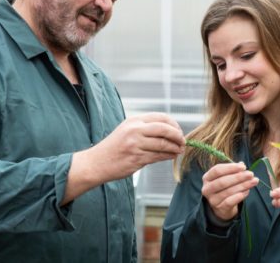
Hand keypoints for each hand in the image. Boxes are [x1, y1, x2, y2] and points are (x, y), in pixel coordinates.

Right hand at [63, 112, 184, 203]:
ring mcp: (135, 144)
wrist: (96, 163)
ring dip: (175, 148)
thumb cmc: (113, 148)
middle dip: (178, 135)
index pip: (161, 118)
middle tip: (183, 141)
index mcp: (134, 121)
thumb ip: (145, 129)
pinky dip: (168, 156)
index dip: (174, 124)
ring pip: (163, 144)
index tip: (178, 131)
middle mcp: (135, 130)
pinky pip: (158, 156)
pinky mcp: (136, 158)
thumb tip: (170, 131)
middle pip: (165, 129)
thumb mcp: (127, 130)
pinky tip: (172, 156)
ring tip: (179, 150)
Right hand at [201, 162, 258, 220]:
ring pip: (228, 191)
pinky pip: (230, 202)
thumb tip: (242, 164)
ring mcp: (212, 200)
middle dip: (238, 177)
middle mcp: (207, 189)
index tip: (243, 167)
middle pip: (222, 181)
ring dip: (243, 185)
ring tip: (253, 181)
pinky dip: (240, 196)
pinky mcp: (219, 208)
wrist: (222, 207)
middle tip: (251, 174)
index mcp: (207, 177)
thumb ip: (234, 170)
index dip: (230, 167)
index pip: (217, 170)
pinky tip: (247, 191)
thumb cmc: (224, 188)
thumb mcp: (226, 177)